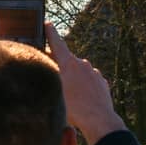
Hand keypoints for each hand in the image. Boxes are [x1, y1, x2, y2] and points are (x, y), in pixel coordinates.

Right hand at [45, 22, 125, 144]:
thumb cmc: (73, 108)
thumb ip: (49, 77)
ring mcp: (94, 73)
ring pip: (79, 73)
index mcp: (69, 63)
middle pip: (67, 61)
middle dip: (60, 67)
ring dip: (73, 80)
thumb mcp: (54, 91)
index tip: (48, 23)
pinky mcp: (102, 83)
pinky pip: (89, 81)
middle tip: (54, 79)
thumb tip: (43, 69)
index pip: (57, 44)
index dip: (50, 33)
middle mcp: (83, 64)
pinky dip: (84, 87)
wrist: (99, 120)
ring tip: (69, 97)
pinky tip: (81, 99)